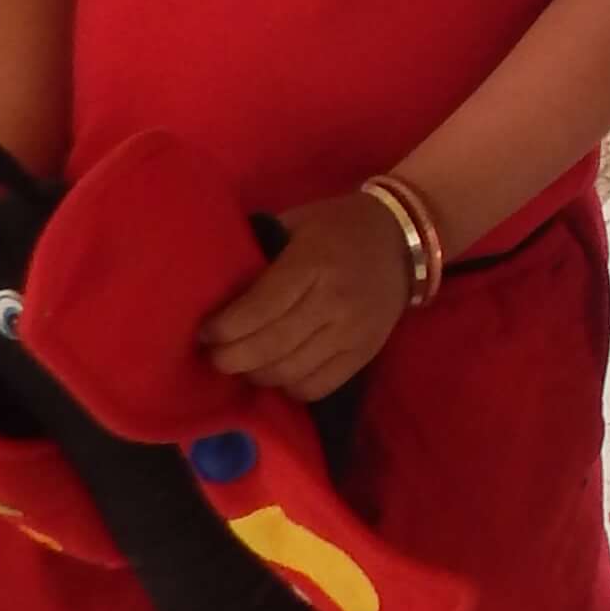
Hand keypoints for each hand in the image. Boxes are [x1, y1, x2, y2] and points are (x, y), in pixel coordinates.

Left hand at [201, 191, 414, 403]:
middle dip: (231, 359)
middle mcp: (334, 301)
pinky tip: (278, 372)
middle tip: (215, 356)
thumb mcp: (297, 223)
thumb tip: (219, 288)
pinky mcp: (364, 353)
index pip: (259, 309)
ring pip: (290, 372)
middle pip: (270, 347)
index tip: (205, 332)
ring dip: (257, 375)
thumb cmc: (339, 225)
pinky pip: (318, 387)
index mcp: (313, 263)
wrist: (404, 238)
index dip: (225, 328)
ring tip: (244, 364)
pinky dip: (290, 387)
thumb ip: (261, 252)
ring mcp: (352, 332)